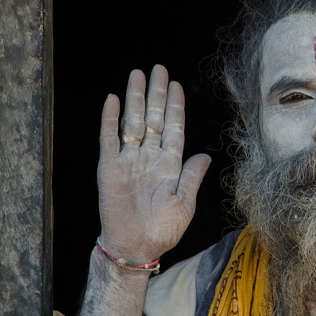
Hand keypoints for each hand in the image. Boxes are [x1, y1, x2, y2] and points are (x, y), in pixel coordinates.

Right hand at [97, 65, 211, 265]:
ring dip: (135, 98)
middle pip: (153, 118)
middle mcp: (149, 157)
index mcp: (170, 164)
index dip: (175, 107)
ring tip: (137, 75)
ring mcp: (129, 160)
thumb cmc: (162, 230)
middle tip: (159, 69)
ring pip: (132, 122)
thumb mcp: (184, 203)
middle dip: (156, 94)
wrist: (135, 246)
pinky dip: (110, 119)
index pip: (173, 128)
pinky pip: (109, 138)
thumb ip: (192, 177)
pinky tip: (113, 99)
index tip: (177, 85)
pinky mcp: (109, 167)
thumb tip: (206, 154)